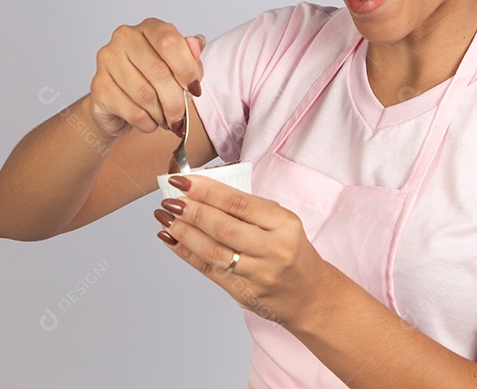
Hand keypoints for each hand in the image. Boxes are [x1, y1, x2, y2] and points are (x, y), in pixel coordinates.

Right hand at [88, 19, 205, 140]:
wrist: (116, 105)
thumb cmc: (151, 81)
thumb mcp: (177, 67)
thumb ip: (189, 56)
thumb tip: (197, 43)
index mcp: (149, 27)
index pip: (170, 42)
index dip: (187, 69)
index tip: (194, 89)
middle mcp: (125, 38)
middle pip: (159, 72)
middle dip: (176, 101)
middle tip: (181, 115)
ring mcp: (108, 60)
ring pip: (146, 95)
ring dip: (162, 114)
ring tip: (166, 119)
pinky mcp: (98, 86)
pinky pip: (133, 111)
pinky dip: (148, 123)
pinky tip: (150, 122)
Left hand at [153, 175, 329, 326]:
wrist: (310, 295)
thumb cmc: (292, 251)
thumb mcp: (283, 223)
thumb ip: (249, 209)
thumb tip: (203, 192)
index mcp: (284, 224)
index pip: (240, 204)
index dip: (207, 191)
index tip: (184, 181)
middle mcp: (274, 249)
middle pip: (224, 228)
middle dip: (192, 212)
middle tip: (170, 200)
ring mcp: (259, 274)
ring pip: (214, 252)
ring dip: (185, 233)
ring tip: (166, 218)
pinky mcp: (245, 293)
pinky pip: (210, 271)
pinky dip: (187, 254)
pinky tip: (172, 240)